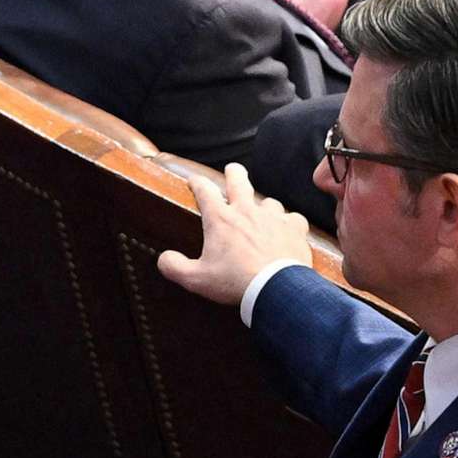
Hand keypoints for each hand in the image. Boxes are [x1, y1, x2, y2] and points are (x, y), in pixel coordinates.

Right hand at [155, 162, 312, 308]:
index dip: (197, 182)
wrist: (275, 288)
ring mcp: (273, 218)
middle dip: (234, 173)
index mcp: (220, 220)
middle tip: (232, 170)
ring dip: (263, 206)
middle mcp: (247, 212)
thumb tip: (164, 259)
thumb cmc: (235, 282)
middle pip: (239, 181)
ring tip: (261, 214)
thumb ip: (174, 267)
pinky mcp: (294, 228)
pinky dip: (288, 223)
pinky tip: (286, 230)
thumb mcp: (196, 278)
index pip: (204, 191)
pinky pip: (293, 218)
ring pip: (268, 202)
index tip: (193, 180)